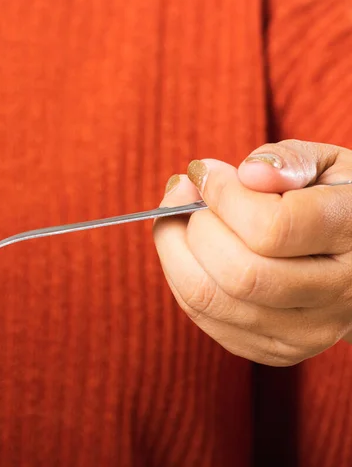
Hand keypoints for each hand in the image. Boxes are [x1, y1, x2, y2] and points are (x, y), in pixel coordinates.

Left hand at [153, 140, 351, 365]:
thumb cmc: (332, 200)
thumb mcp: (327, 164)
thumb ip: (290, 161)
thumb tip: (248, 174)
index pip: (272, 228)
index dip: (222, 196)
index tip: (204, 171)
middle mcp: (338, 293)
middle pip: (239, 273)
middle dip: (193, 225)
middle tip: (185, 192)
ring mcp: (307, 331)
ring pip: (210, 299)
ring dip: (175, 249)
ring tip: (178, 215)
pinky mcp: (277, 349)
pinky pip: (203, 316)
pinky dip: (180, 275)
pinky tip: (188, 246)